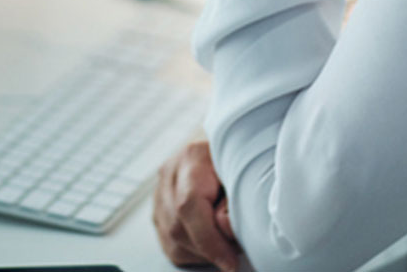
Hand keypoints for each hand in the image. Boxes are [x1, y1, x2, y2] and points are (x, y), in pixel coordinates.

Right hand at [154, 140, 240, 271]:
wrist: (227, 146)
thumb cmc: (242, 159)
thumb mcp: (248, 173)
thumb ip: (237, 201)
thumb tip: (225, 228)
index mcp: (192, 157)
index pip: (189, 205)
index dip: (209, 240)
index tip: (230, 261)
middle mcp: (169, 173)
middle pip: (178, 226)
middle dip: (208, 249)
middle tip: (234, 253)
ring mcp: (159, 192)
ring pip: (171, 239)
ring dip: (201, 253)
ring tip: (225, 245)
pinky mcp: (159, 209)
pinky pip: (170, 244)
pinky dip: (193, 252)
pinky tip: (211, 245)